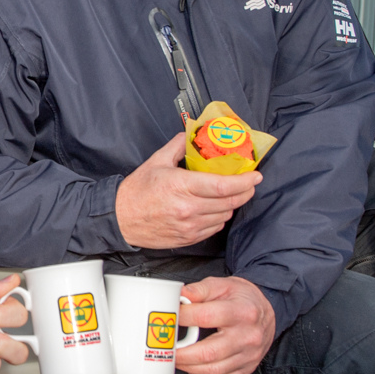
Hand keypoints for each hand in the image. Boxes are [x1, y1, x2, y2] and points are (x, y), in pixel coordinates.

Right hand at [116, 133, 261, 248]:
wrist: (120, 219)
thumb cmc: (136, 192)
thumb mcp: (156, 162)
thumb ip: (179, 146)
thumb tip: (192, 135)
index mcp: (181, 186)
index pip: (223, 186)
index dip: (244, 181)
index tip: (254, 175)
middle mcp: (188, 209)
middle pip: (230, 202)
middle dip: (245, 192)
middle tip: (249, 183)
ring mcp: (189, 226)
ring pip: (224, 215)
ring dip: (232, 204)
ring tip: (228, 195)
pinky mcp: (188, 238)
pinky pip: (215, 228)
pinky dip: (219, 217)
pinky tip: (214, 209)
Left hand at [176, 276, 275, 373]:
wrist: (267, 312)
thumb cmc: (243, 299)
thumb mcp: (223, 285)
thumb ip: (199, 290)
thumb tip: (178, 295)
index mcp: (242, 312)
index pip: (207, 317)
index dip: (183, 318)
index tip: (168, 317)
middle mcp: (248, 336)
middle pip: (210, 352)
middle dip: (182, 353)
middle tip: (165, 348)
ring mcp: (249, 355)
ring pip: (214, 370)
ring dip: (188, 367)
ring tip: (175, 357)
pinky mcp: (247, 367)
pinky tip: (191, 366)